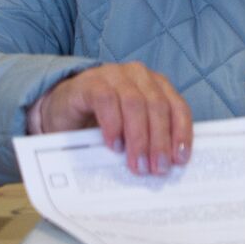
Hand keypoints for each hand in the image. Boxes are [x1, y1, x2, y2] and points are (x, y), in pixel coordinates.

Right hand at [39, 62, 191, 175]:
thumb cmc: (101, 120)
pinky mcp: (91, 82)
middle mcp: (139, 75)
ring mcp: (115, 75)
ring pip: (135, 104)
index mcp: (156, 85)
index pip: (178, 106)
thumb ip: (148, 137)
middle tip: (157, 168)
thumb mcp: (131, 129)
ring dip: (138, 138)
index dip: (181, 133)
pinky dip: (113, 125)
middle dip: (160, 141)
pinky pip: (107, 101)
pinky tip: (114, 145)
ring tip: (137, 163)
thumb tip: (165, 164)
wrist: (62, 108)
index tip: (180, 158)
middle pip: (158, 106)